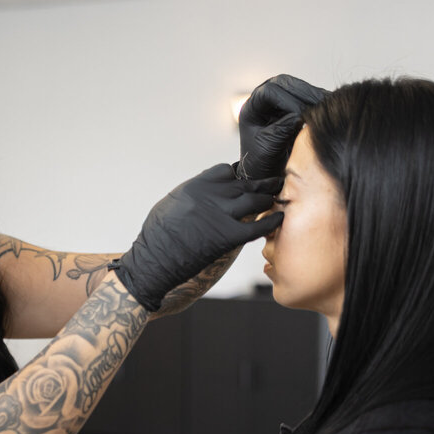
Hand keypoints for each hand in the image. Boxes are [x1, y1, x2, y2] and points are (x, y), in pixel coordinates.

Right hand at [114, 165, 282, 310]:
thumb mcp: (170, 205)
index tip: (245, 181)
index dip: (238, 176)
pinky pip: (257, 225)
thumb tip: (207, 193)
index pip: (225, 171)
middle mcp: (209, 196)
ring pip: (254, 199)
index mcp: (194, 186)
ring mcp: (219, 215)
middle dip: (260, 183)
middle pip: (244, 183)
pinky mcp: (227, 237)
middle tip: (274, 182)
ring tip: (276, 199)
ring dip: (267, 199)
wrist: (153, 263)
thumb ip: (193, 195)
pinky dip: (271, 221)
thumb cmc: (157, 238)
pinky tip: (280, 218)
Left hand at [237, 74, 327, 179]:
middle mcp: (264, 98)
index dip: (287, 101)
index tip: (301, 114)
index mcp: (252, 107)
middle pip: (286, 83)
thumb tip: (299, 115)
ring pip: (299, 86)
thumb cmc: (262, 161)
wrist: (268, 171)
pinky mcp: (293, 103)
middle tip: (322, 104)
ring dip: (315, 95)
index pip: (270, 92)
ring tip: (330, 105)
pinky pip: (308, 95)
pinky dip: (319, 100)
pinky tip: (331, 106)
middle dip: (305, 93)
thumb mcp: (269, 147)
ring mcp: (279, 98)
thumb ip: (281, 130)